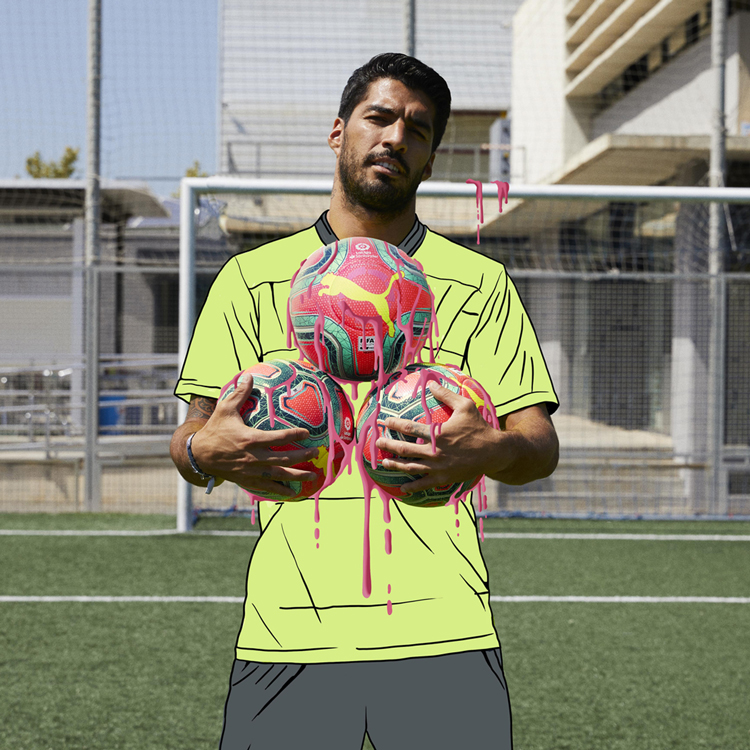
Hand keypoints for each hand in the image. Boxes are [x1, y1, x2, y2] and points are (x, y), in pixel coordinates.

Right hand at [190, 372, 318, 497]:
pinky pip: (266, 487)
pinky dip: (280, 490)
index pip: (278, 438)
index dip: (294, 435)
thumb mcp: (225, 409)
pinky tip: (292, 493)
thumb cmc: (214, 430)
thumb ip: (239, 393)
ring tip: (312, 476)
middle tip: (316, 453)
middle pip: (283, 459)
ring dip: (297, 476)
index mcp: (250, 439)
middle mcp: (253, 457)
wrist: (198, 455)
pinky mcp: (246, 480)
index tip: (307, 433)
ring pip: (278, 475)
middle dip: (302, 457)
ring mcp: (250, 471)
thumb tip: (248, 376)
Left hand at [375, 381, 505, 493]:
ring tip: (384, 462)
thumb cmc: (479, 427)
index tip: (383, 422)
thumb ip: (446, 395)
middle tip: (377, 442)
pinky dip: (413, 487)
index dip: (394, 424)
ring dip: (395, 465)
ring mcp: (439, 467)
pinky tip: (403, 488)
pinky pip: (425, 484)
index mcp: (438, 433)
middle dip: (388, 445)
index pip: (410, 429)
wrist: (494, 452)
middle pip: (405, 449)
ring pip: (411, 467)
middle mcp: (435, 451)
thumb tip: (431, 383)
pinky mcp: (444, 478)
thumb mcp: (465, 406)